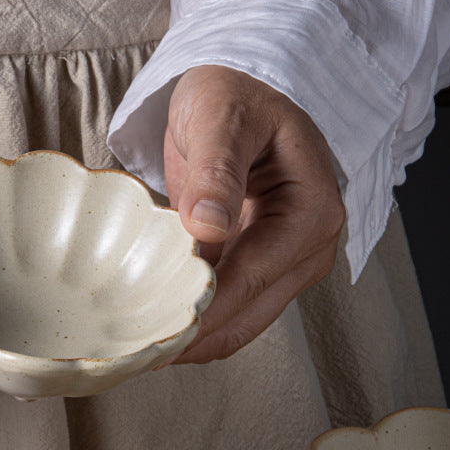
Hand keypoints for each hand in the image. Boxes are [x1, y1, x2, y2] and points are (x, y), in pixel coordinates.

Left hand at [164, 65, 344, 361]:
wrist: (239, 93)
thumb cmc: (237, 96)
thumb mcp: (223, 118)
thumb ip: (218, 171)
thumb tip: (209, 228)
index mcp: (311, 212)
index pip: (251, 279)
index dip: (203, 312)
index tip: (158, 338)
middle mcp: (306, 247)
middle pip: (249, 315)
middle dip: (196, 340)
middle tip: (138, 356)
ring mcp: (284, 261)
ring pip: (240, 322)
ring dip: (195, 338)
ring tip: (140, 350)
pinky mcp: (257, 265)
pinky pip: (229, 306)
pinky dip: (196, 319)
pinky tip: (156, 325)